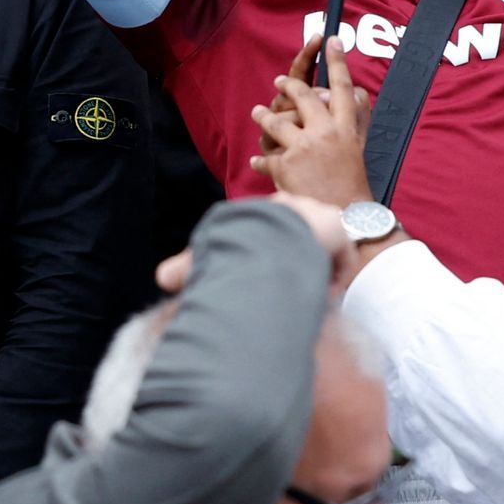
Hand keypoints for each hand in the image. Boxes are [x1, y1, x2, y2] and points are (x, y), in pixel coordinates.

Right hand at [154, 193, 359, 293]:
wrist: (277, 236)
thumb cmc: (241, 241)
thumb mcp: (210, 250)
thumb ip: (189, 265)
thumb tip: (162, 278)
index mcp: (266, 209)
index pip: (268, 232)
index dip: (265, 257)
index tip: (263, 281)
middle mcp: (296, 208)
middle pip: (299, 242)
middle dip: (294, 267)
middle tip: (288, 293)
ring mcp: (321, 217)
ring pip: (320, 252)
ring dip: (314, 273)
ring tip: (306, 295)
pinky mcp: (340, 232)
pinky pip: (340, 261)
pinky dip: (332, 279)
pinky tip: (323, 293)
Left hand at [250, 36, 372, 207]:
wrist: (344, 217)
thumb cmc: (354, 184)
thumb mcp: (360, 148)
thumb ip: (356, 119)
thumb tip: (357, 92)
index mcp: (345, 127)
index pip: (341, 86)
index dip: (337, 61)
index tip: (332, 39)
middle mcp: (324, 132)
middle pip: (303, 96)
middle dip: (289, 85)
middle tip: (280, 82)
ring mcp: (302, 148)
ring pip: (276, 121)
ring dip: (264, 116)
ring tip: (257, 113)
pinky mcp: (285, 166)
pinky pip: (266, 157)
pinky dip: (261, 160)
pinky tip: (256, 161)